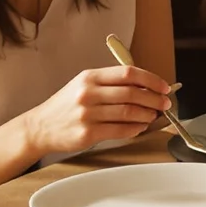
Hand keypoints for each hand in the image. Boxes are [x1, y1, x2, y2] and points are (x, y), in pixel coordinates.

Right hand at [21, 63, 173, 158]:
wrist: (40, 127)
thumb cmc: (65, 106)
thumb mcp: (83, 85)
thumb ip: (110, 83)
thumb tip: (145, 86)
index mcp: (90, 77)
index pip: (128, 73)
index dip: (151, 79)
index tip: (164, 87)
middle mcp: (88, 93)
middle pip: (132, 93)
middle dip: (154, 99)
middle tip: (165, 104)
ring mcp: (88, 114)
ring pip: (129, 112)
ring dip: (147, 115)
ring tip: (154, 116)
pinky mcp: (88, 133)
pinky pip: (120, 130)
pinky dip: (136, 129)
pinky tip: (140, 127)